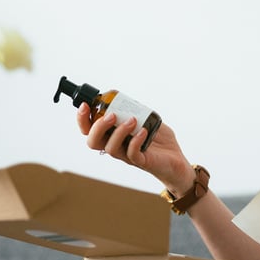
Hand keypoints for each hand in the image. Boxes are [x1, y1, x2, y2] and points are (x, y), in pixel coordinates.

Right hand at [76, 103, 191, 191]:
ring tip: (132, 120)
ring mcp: (128, 155)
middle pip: (93, 141)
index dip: (82, 119)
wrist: (177, 160)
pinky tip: (143, 131)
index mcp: (113, 136)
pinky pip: (132, 154)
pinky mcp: (142, 161)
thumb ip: (136, 110)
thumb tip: (127, 98)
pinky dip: (136, 141)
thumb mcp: (147, 120)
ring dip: (118, 132)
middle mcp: (117, 147)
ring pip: (111, 148)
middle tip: (111, 115)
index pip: (89, 130)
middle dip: (97, 126)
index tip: (86, 105)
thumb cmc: (160, 142)